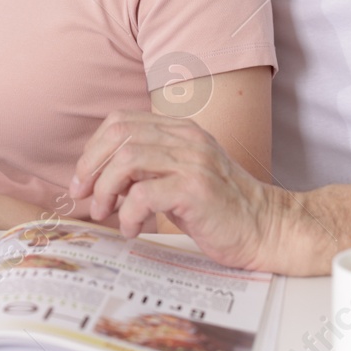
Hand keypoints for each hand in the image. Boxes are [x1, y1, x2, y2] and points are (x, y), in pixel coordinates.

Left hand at [69, 110, 287, 269]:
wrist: (266, 229)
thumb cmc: (220, 209)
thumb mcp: (180, 176)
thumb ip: (148, 168)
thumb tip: (97, 178)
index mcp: (180, 130)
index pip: (121, 121)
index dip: (94, 148)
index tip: (83, 178)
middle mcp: (186, 139)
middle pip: (119, 135)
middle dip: (91, 167)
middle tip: (84, 196)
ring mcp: (193, 161)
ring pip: (127, 160)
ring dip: (106, 190)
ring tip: (106, 214)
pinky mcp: (196, 189)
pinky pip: (144, 194)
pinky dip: (128, 214)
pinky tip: (131, 229)